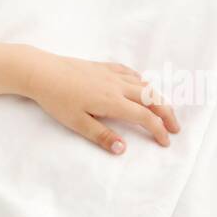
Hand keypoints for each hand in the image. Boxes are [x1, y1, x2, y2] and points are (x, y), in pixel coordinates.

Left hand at [22, 51, 179, 154]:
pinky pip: (130, 73)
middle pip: (152, 98)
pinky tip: (141, 85)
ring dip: (157, 98)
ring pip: (144, 84)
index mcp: (113, 102)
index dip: (158, 130)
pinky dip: (141, 81)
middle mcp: (118, 86)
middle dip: (167, 114)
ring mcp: (111, 74)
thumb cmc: (57, 100)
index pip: (144, 117)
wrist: (41, 72)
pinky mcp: (103, 67)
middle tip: (175, 128)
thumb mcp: (76, 123)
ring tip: (163, 110)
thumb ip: (101, 135)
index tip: (165, 141)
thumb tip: (122, 149)